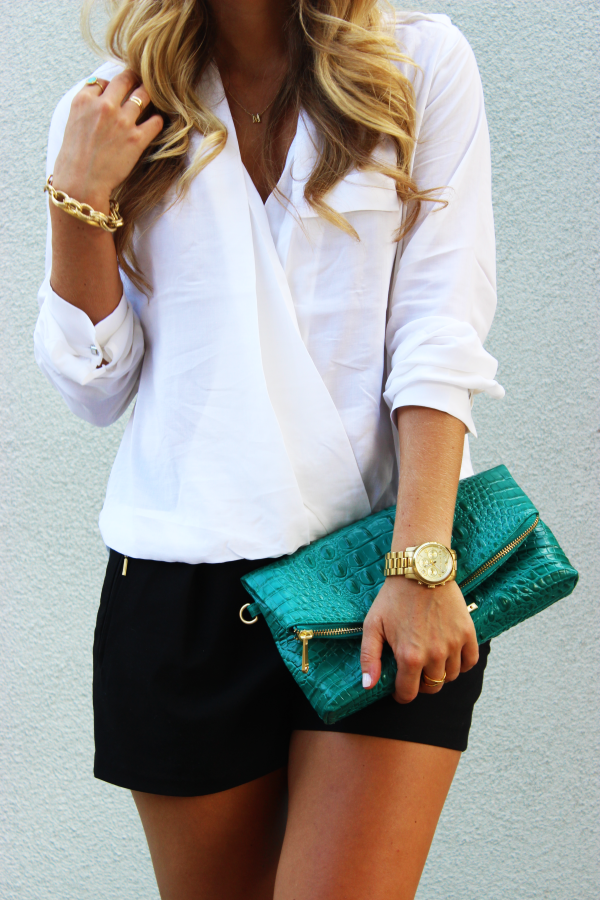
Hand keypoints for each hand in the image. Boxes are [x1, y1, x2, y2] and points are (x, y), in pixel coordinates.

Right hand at [52, 69, 163, 210]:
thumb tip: (98, 100)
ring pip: (143, 95)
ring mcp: (122, 122)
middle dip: (134, 79)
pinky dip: (157, 120)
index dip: (109, 87)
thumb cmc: (73, 159)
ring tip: (152, 101)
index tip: (115, 94)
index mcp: (84, 101)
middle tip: (140, 83)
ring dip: (148, 96)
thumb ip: (86, 109)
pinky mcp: (136, 139)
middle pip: (125, 79)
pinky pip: (156, 121)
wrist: (80, 184)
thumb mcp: (71, 124)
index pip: (101, 81)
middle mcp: (104, 106)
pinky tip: (155, 124)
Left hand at [360, 576, 478, 702]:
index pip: (408, 693)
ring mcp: (453, 645)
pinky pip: (470, 662)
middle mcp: (434, 655)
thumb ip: (369, 657)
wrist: (420, 571)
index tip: (399, 687)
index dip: (401, 693)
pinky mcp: (467, 633)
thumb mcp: (372, 625)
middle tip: (414, 670)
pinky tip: (450, 654)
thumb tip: (368, 686)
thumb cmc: (393, 597)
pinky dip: (461, 663)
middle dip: (420, 683)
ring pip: (450, 677)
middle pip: (432, 687)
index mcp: (409, 656)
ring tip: (430, 659)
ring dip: (440, 673)